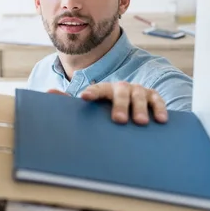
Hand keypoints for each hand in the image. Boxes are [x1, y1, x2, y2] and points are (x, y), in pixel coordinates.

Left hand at [47, 82, 167, 124]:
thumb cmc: (105, 108)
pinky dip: (160, 109)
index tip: (84, 97)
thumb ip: (69, 101)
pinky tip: (160, 120)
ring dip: (139, 108)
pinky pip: (157, 100)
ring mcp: (138, 91)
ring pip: (139, 96)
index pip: (97, 89)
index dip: (91, 92)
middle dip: (119, 105)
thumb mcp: (91, 106)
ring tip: (139, 122)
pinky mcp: (153, 97)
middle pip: (119, 92)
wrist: (129, 105)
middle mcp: (121, 88)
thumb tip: (48, 93)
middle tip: (118, 120)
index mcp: (104, 89)